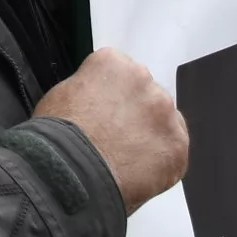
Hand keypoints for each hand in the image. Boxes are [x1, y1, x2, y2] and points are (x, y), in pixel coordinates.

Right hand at [35, 48, 188, 212]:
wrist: (71, 173)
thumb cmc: (59, 136)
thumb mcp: (64, 94)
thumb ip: (89, 87)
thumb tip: (98, 101)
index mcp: (114, 63)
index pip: (120, 73)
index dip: (110, 96)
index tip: (102, 113)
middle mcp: (145, 80)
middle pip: (145, 95)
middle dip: (134, 113)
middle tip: (115, 137)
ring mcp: (165, 112)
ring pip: (163, 121)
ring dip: (150, 135)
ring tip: (126, 159)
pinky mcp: (178, 145)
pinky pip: (173, 150)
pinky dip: (160, 161)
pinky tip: (139, 171)